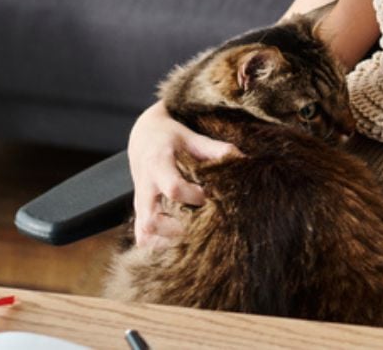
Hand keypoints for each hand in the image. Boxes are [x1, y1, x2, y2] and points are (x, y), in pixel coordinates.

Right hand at [126, 100, 240, 248]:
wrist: (143, 137)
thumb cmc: (169, 137)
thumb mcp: (192, 137)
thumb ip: (216, 149)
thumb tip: (244, 159)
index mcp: (158, 165)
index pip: (173, 188)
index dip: (195, 197)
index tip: (209, 196)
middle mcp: (145, 188)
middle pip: (153, 221)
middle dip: (178, 230)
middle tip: (200, 226)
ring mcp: (139, 203)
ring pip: (146, 234)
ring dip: (169, 240)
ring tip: (192, 236)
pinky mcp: (139, 212)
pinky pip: (142, 238)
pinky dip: (158, 245)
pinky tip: (177, 243)